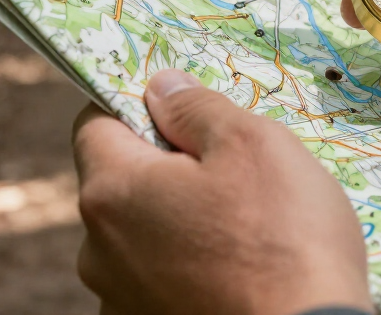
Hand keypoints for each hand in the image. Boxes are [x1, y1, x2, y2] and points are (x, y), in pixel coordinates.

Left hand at [73, 69, 372, 314]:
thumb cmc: (285, 241)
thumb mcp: (253, 144)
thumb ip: (196, 107)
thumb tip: (161, 87)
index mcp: (112, 192)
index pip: (95, 123)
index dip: (138, 106)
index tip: (184, 111)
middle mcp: (99, 252)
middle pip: (122, 182)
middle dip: (168, 169)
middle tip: (233, 174)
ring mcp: (120, 301)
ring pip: (143, 235)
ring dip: (181, 222)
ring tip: (245, 231)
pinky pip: (160, 281)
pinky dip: (190, 269)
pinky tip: (238, 273)